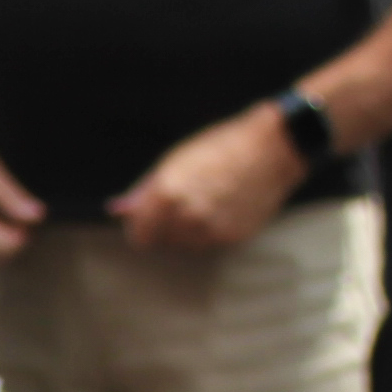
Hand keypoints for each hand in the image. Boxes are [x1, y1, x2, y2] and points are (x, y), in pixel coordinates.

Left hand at [114, 103, 303, 252]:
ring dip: (188, 232)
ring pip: (186, 245)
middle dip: (166, 228)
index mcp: (166, 193)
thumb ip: (145, 190)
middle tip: (183, 206)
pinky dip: (211, 232)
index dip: (140, 230)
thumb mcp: (176, 161)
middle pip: (162, 240)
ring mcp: (210, 228)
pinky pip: (210, 243)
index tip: (143, 228)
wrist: (271, 149)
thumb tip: (120, 209)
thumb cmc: (222, 147)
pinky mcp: (231, 236)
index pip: (139, 234)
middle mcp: (186, 214)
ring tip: (205, 204)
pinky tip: (223, 209)